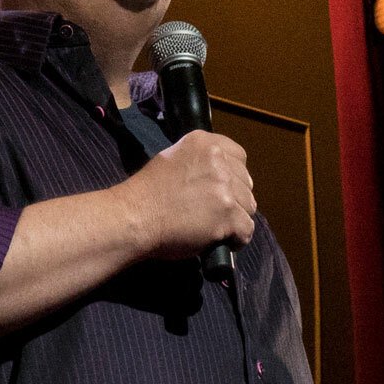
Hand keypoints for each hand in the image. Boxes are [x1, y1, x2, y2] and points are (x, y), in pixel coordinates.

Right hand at [125, 130, 254, 259]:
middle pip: (246, 183)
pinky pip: (246, 230)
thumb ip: (198, 161)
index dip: (233, 176)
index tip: (222, 188)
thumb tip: (218, 172)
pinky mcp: (228, 213)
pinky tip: (221, 240)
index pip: (239, 156)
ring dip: (235, 219)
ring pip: (249, 206)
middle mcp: (218, 161)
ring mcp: (225, 187)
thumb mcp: (173, 159)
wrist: (134, 217)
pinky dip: (236, 239)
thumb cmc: (147, 194)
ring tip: (215, 226)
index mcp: (205, 143)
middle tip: (213, 211)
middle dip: (234, 199)